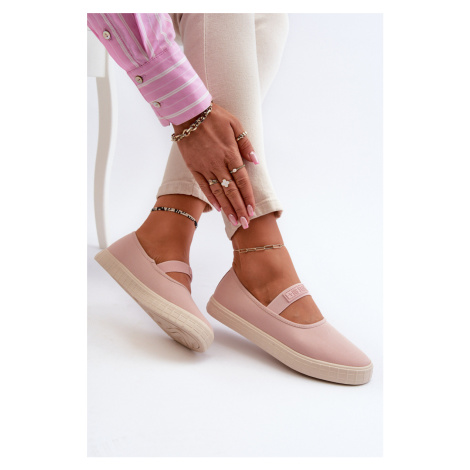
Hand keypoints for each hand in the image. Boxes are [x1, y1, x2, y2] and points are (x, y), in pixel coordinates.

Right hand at [172, 103, 258, 226]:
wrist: (189, 111)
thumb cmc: (215, 116)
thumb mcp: (236, 124)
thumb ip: (246, 144)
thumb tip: (256, 161)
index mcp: (230, 153)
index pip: (242, 181)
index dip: (248, 197)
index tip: (253, 210)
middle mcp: (218, 163)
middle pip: (231, 191)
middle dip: (239, 209)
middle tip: (245, 224)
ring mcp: (205, 167)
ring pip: (218, 192)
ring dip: (227, 208)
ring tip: (234, 221)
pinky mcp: (193, 167)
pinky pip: (203, 186)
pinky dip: (211, 198)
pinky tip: (217, 209)